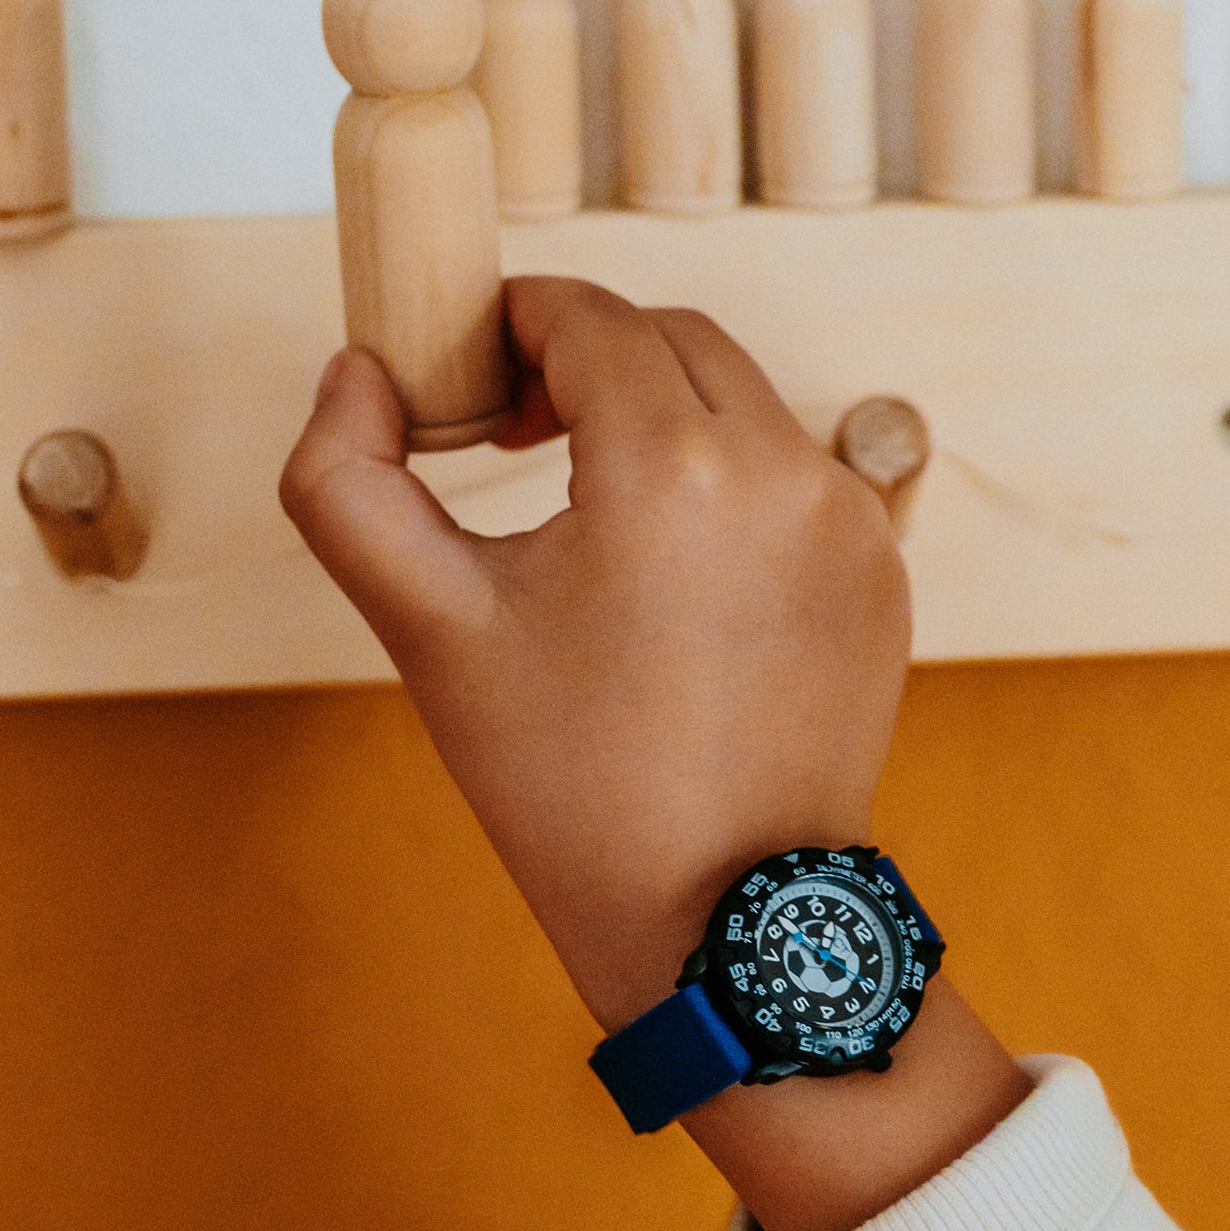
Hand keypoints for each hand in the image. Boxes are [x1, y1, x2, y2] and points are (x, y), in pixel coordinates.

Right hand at [279, 277, 908, 1034]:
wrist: (718, 913)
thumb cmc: (568, 782)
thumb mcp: (426, 628)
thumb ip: (344, 479)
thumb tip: (358, 370)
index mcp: (672, 466)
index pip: (588, 317)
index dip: (514, 323)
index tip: (474, 379)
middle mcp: (785, 470)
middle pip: (673, 340)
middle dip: (589, 358)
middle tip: (520, 428)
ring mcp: (852, 521)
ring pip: (744, 403)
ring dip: (667, 418)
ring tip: (598, 507)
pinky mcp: (885, 572)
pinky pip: (800, 478)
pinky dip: (737, 486)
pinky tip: (681, 573)